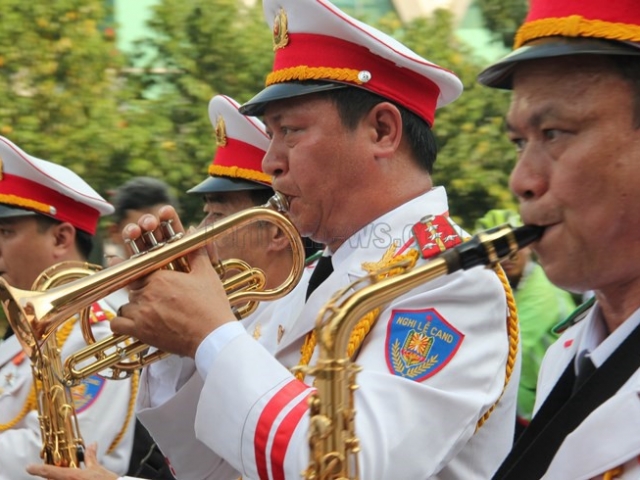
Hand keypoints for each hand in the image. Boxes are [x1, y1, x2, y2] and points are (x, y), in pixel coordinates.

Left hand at [26, 444, 118, 478]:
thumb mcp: (98, 469)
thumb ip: (91, 457)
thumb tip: (92, 445)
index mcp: (73, 476)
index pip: (50, 471)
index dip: (38, 469)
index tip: (29, 467)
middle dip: (48, 476)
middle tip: (47, 471)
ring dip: (56, 479)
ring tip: (58, 476)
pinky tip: (68, 479)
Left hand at [111, 206, 235, 357]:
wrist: (212, 337)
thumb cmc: (211, 306)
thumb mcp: (207, 274)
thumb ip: (195, 252)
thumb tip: (192, 231)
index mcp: (161, 277)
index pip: (139, 267)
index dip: (134, 266)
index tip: (123, 264)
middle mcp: (147, 292)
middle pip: (133, 286)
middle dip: (141, 290)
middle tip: (154, 297)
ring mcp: (141, 312)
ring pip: (125, 304)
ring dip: (133, 307)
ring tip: (150, 312)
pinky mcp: (139, 331)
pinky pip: (117, 324)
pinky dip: (121, 323)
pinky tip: (132, 323)